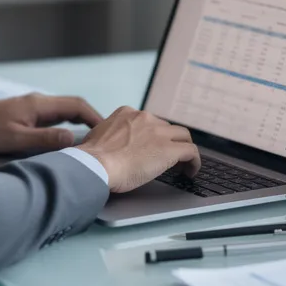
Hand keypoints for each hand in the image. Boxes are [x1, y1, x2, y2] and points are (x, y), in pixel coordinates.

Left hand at [0, 94, 101, 155]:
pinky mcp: (28, 112)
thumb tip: (73, 140)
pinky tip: (70, 137)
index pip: (77, 105)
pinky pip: (56, 115)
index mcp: (40, 104)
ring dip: (80, 121)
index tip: (107, 131)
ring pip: (65, 110)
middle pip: (74, 105)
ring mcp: (34, 106)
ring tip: (93, 138)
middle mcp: (40, 101)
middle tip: (105, 136)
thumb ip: (46, 140)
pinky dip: (68, 123)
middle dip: (92, 119)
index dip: (95, 117)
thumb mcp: (18, 140)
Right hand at [76, 107, 200, 192]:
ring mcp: (158, 133)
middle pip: (167, 127)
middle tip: (169, 157)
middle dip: (169, 141)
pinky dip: (194, 161)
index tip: (153, 146)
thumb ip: (107, 136)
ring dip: (183, 149)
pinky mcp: (169, 149)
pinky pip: (191, 151)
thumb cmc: (91, 157)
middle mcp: (145, 118)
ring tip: (184, 164)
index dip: (154, 135)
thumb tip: (106, 146)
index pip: (149, 121)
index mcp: (127, 113)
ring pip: (183, 136)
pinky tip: (191, 172)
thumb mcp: (96, 136)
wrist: (95, 164)